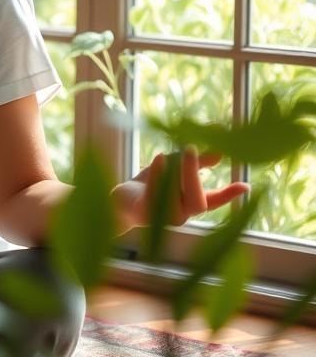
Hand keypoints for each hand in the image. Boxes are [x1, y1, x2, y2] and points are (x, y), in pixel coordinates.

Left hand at [111, 145, 249, 232]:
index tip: (245, 185)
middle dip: (194, 174)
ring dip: (173, 173)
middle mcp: (183, 213)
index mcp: (191, 203)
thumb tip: (219, 152)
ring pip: (176, 198)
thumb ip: (195, 162)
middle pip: (198, 202)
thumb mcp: (173, 166)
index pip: (215, 201)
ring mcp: (165, 217)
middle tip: (191, 149)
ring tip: (169, 154)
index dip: (229, 195)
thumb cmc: (150, 184)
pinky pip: (156, 196)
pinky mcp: (147, 213)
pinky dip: (159, 175)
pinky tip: (160, 159)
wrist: (121, 201)